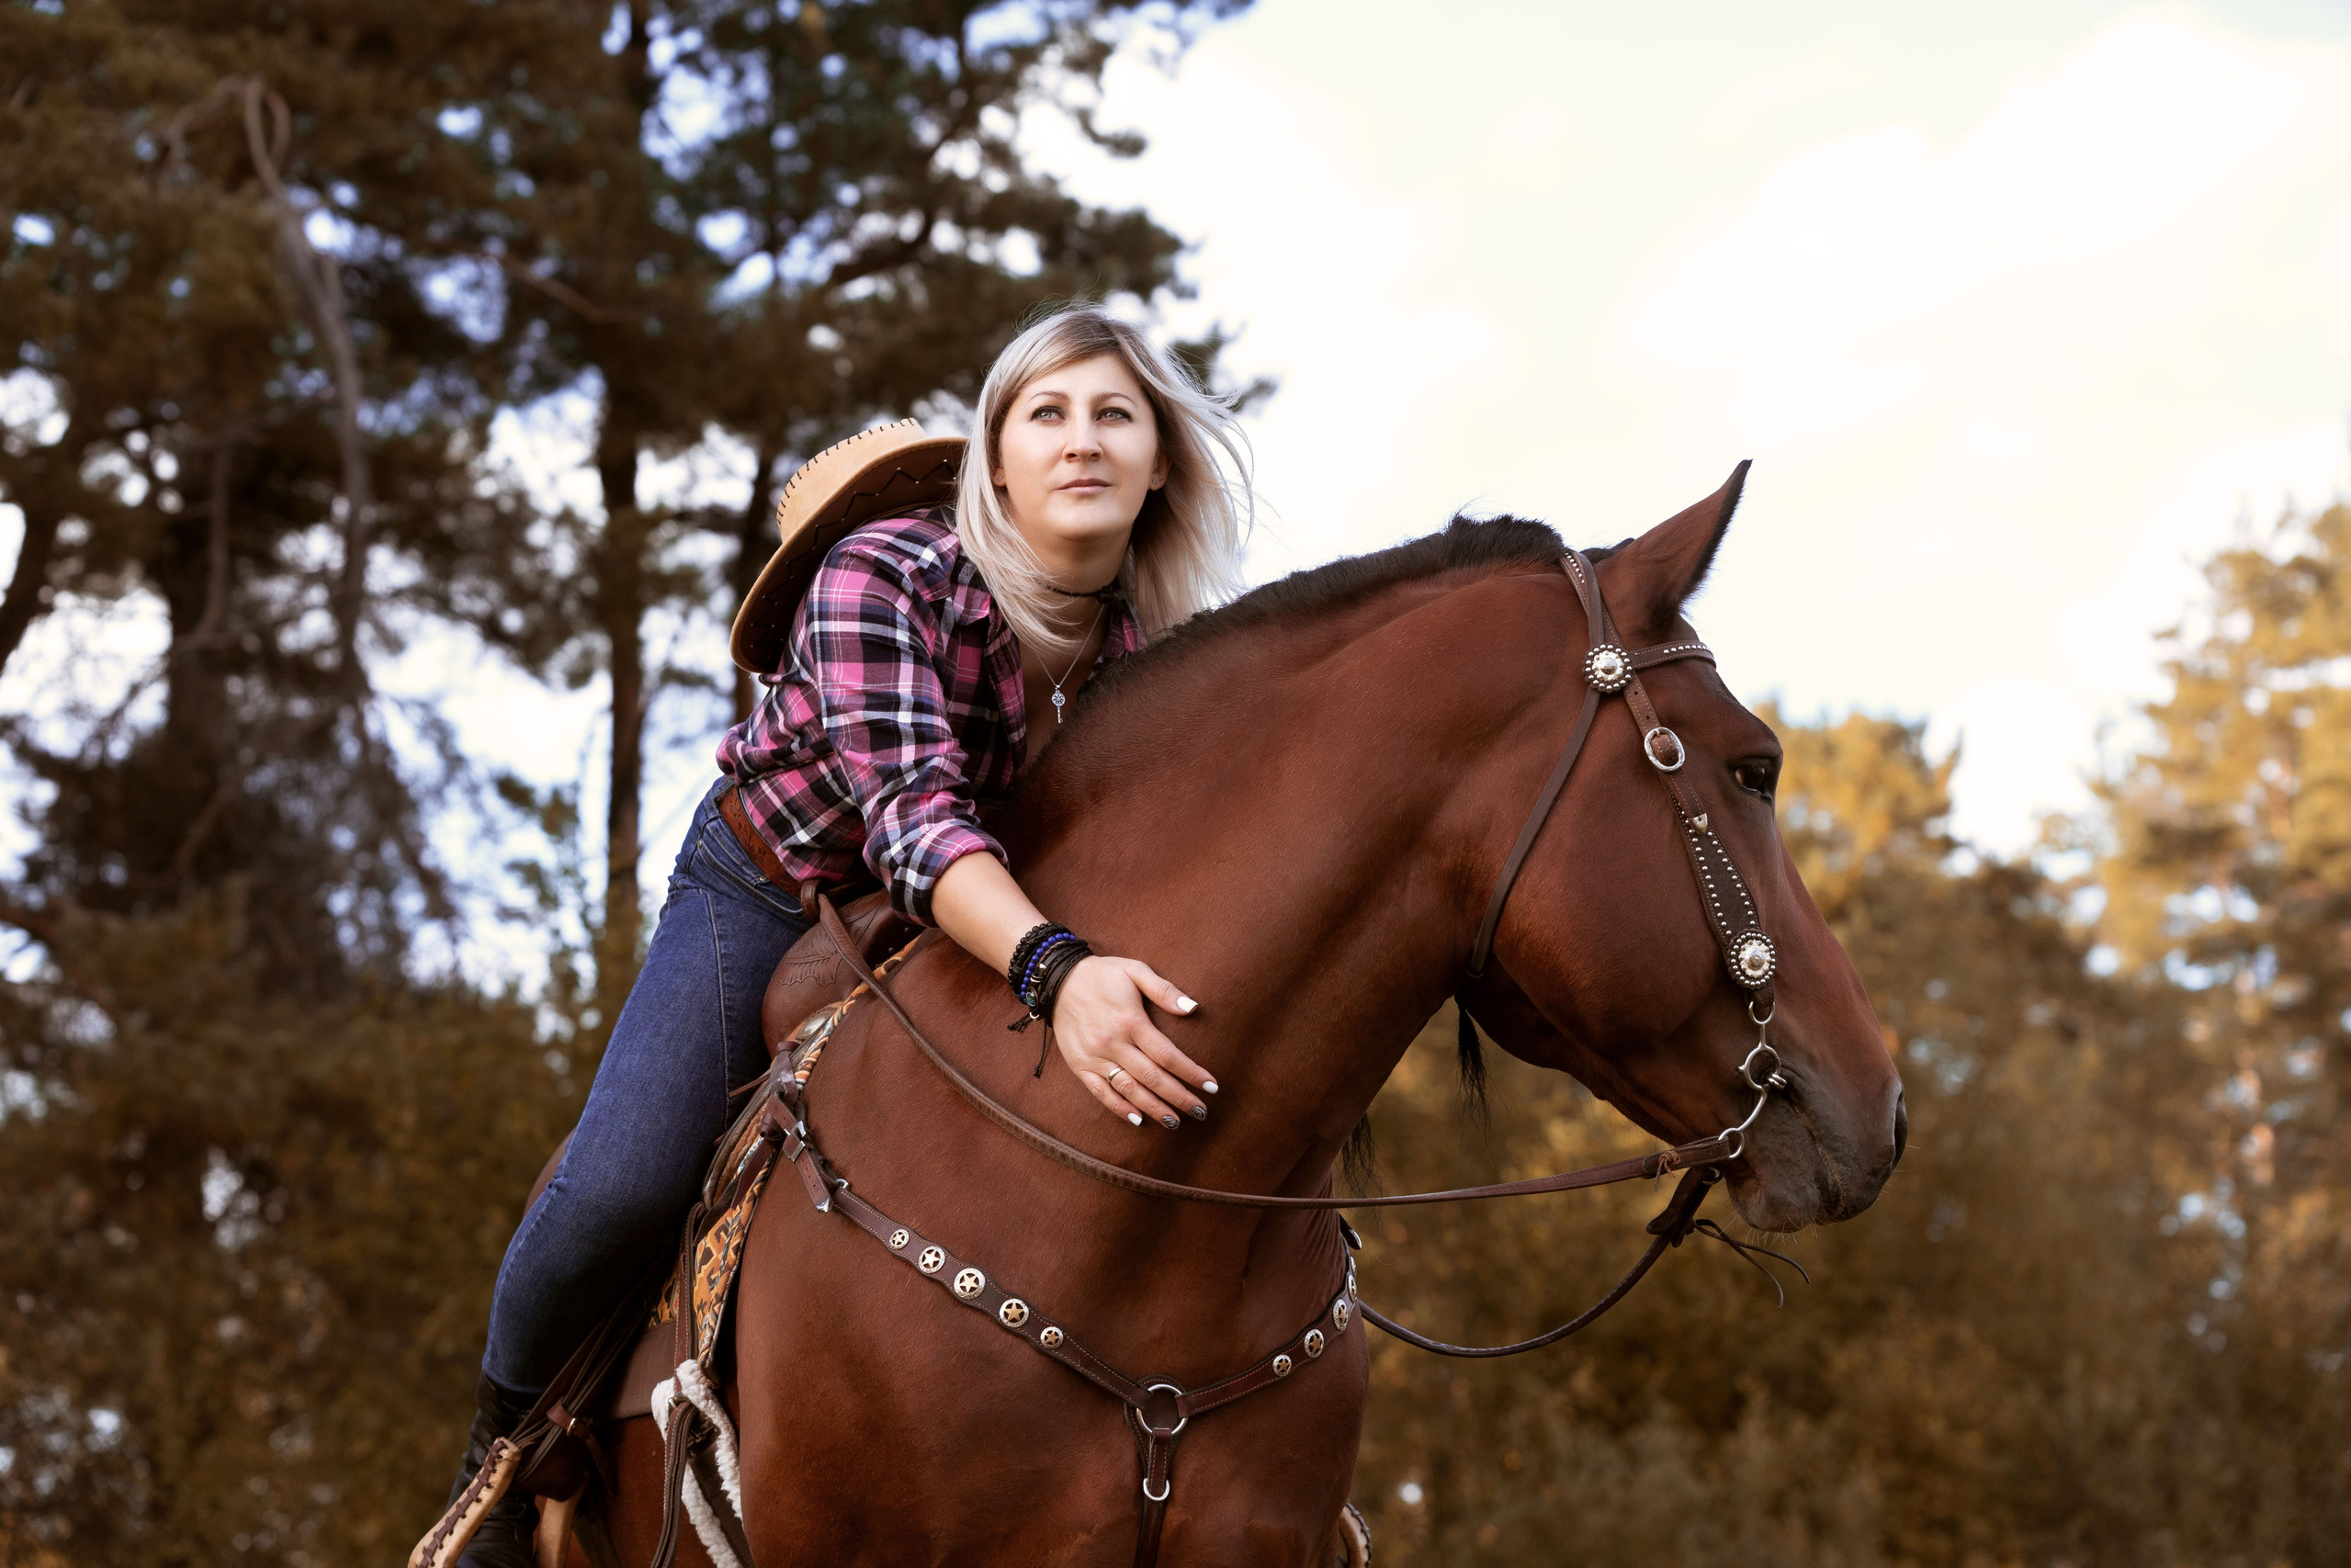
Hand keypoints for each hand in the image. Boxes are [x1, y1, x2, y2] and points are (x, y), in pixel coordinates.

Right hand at [1050, 956, 1217, 1128]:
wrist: (1058, 980)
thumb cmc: (1102, 974)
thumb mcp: (1134, 970)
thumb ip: (1164, 990)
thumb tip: (1192, 1008)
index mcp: (1131, 1021)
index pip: (1168, 1055)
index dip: (1192, 1073)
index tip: (1212, 1085)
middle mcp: (1114, 1044)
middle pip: (1153, 1077)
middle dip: (1179, 1097)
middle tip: (1201, 1112)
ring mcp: (1095, 1057)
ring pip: (1130, 1090)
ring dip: (1154, 1108)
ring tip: (1175, 1122)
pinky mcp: (1080, 1066)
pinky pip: (1101, 1092)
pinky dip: (1120, 1108)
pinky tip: (1138, 1119)